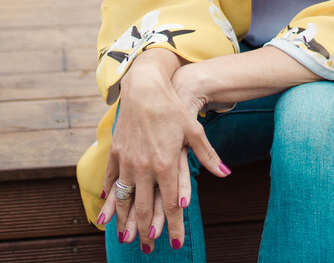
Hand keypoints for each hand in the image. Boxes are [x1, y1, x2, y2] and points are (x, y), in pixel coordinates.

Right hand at [98, 49, 229, 252]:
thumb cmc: (172, 106)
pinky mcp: (116, 152)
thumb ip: (207, 155)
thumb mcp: (194, 130)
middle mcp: (145, 167)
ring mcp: (127, 161)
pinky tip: (108, 208)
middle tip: (147, 249)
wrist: (145, 86)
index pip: (172, 205)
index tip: (175, 243)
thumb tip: (225, 173)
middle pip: (144, 209)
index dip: (174, 226)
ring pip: (124, 199)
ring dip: (125, 221)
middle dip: (146, 232)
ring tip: (125, 237)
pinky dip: (110, 197)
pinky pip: (111, 181)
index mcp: (166, 164)